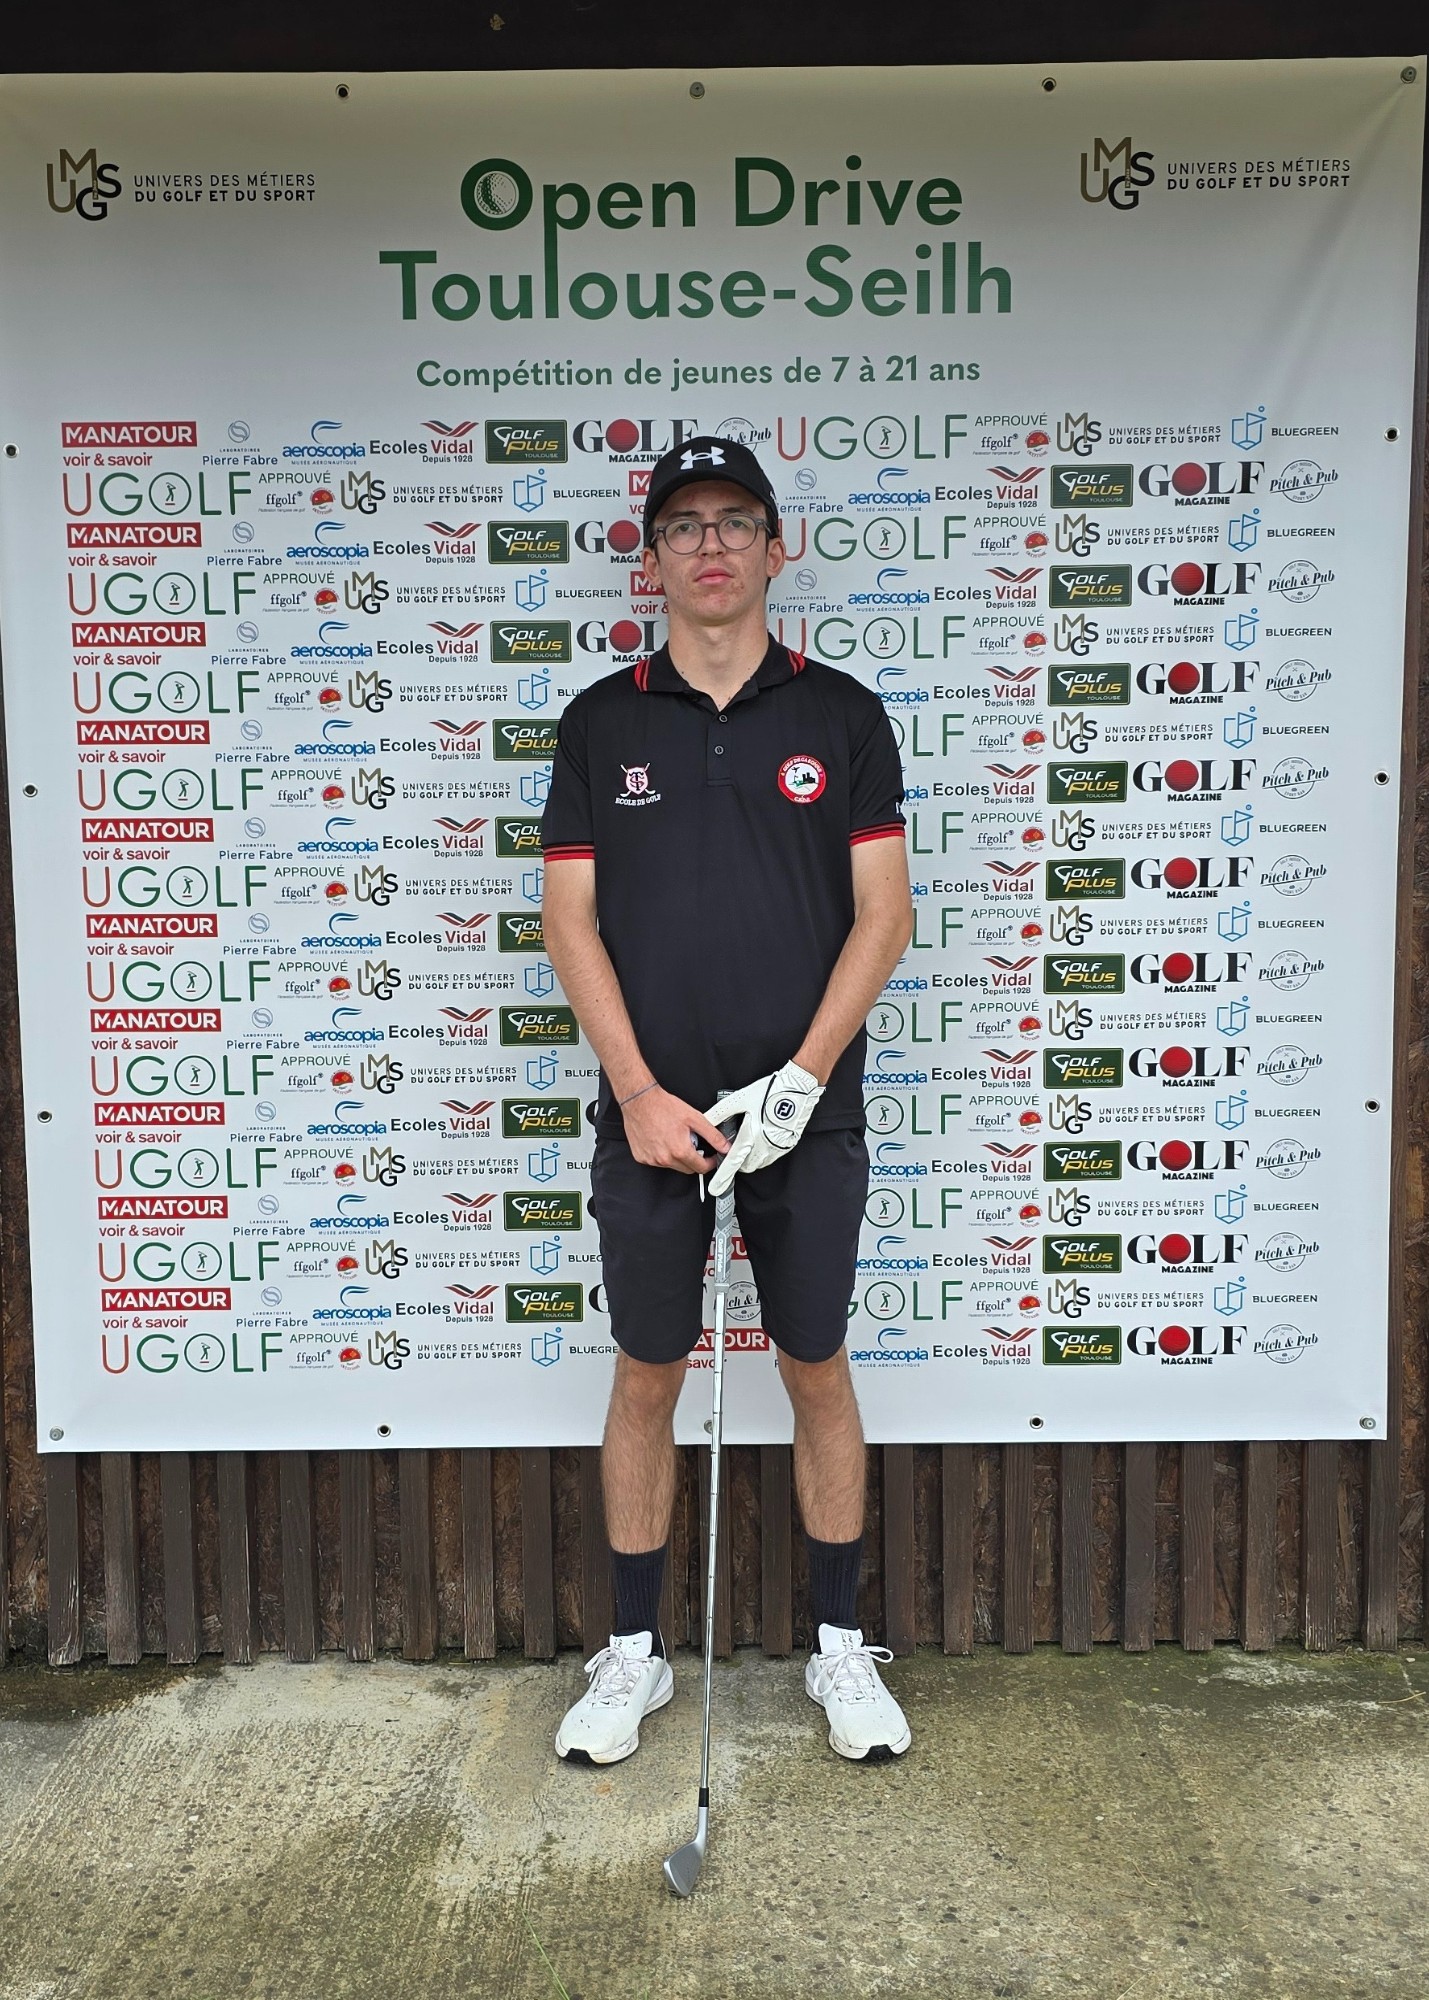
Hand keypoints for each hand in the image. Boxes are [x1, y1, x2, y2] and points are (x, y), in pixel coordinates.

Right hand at [620, 1086, 730, 1174]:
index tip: (711, 1157)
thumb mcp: (694, 1118)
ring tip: (674, 1138)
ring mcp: (652, 1160)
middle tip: (692, 1143)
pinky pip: (657, 1162)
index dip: (710, 1162)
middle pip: (687, 1169)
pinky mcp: (641, 1157)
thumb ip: (713, 1135)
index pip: (701, 1168)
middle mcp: (665, 1159)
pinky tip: (662, 1140)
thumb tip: (725, 1146)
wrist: (639, 1101)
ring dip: (677, 1157)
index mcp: (680, 1151)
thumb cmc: (663, 1107)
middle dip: (694, 1159)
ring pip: (672, 1166)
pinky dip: (662, 1154)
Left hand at [701, 1061, 823, 1197]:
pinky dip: (763, 1150)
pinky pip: (770, 1155)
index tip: (715, 1188)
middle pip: (745, 1165)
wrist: (798, 1090)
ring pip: (758, 1161)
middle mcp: (764, 1147)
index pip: (732, 1162)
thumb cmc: (771, 1093)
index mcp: (750, 1136)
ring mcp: (777, 1148)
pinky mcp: (787, 1146)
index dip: (722, 1176)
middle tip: (736, 1145)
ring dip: (751, 1155)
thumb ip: (721, 1112)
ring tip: (752, 1134)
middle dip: (738, 1160)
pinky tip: (764, 1134)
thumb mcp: (740, 1099)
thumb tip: (707, 1120)